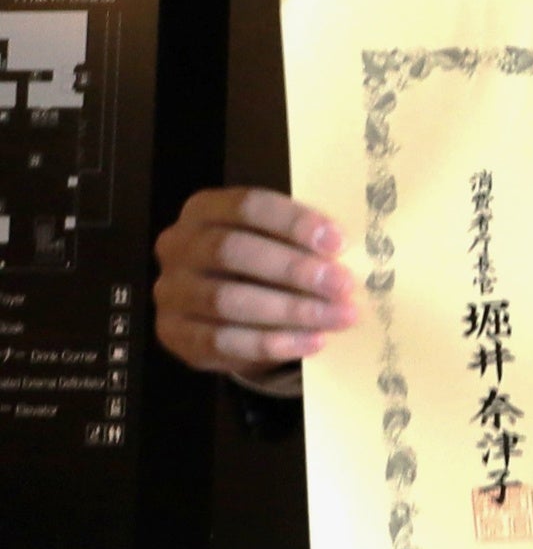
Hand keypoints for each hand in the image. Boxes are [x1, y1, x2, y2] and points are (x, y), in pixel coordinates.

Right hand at [154, 187, 356, 391]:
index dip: (293, 222)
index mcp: (204, 210)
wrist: (224, 315)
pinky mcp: (174, 333)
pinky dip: (273, 343)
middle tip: (342, 285)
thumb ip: (303, 241)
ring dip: (291, 309)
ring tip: (338, 317)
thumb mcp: (278, 243)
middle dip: (293, 269)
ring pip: (227, 299)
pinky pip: (223, 340)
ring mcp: (170, 291)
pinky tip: (313, 342)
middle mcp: (178, 246)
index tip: (338, 243)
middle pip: (232, 250)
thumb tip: (345, 252)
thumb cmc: (262, 266)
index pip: (247, 206)